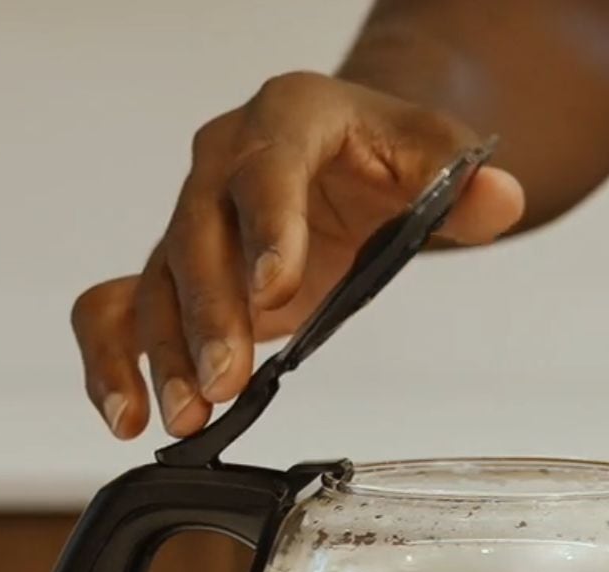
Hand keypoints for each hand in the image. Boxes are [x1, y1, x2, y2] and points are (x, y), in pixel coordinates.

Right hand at [74, 72, 525, 439]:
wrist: (352, 159)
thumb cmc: (383, 155)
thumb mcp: (436, 157)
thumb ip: (464, 185)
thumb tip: (498, 200)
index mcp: (285, 118)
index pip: (265, 168)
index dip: (267, 228)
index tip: (276, 290)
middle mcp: (219, 163)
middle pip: (194, 237)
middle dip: (209, 316)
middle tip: (227, 380)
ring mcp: (184, 222)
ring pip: (152, 286)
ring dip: (163, 357)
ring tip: (186, 418)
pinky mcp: (164, 272)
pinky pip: (111, 312)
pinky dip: (110, 362)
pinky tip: (127, 415)